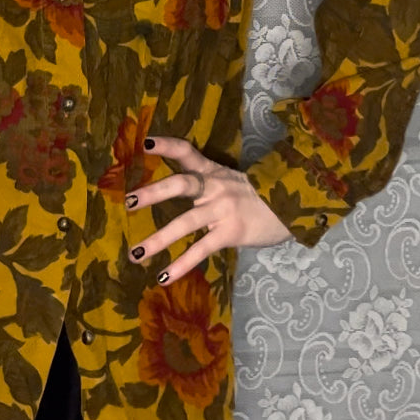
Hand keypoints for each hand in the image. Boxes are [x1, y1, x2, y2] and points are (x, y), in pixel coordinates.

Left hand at [126, 136, 290, 283]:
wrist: (291, 210)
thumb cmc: (257, 197)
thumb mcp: (231, 182)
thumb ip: (207, 183)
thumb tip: (176, 188)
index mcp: (213, 172)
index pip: (188, 153)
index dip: (168, 146)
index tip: (147, 143)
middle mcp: (215, 188)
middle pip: (181, 184)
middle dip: (153, 193)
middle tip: (128, 202)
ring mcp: (223, 210)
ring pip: (186, 223)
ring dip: (158, 239)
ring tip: (135, 253)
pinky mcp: (230, 233)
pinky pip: (201, 249)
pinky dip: (181, 264)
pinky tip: (163, 276)